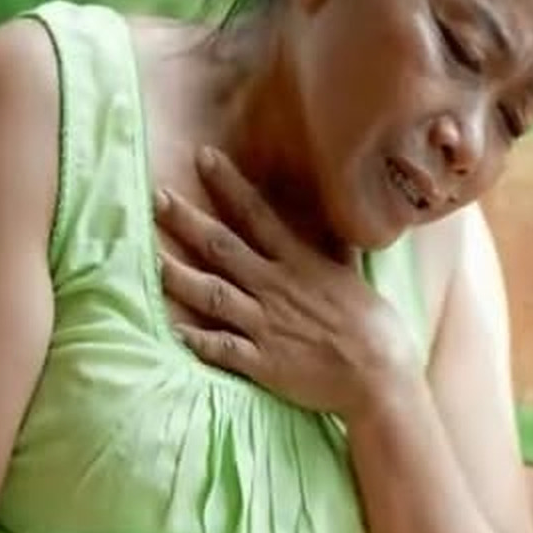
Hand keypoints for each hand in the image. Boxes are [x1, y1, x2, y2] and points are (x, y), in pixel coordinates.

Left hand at [154, 146, 417, 417]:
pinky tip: (171, 328)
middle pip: (222, 248)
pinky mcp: (262, 362)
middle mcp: (276, 288)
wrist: (380, 376)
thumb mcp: (351, 276)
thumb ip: (330, 250)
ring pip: (212, 295)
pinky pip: (221, 348)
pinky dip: (195, 339)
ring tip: (152, 258)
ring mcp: (266, 325)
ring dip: (179, 276)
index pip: (257, 215)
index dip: (227, 184)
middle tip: (157, 197)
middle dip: (187, 221)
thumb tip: (331, 219)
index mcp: (299, 263)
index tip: (203, 156)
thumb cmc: (373, 327)